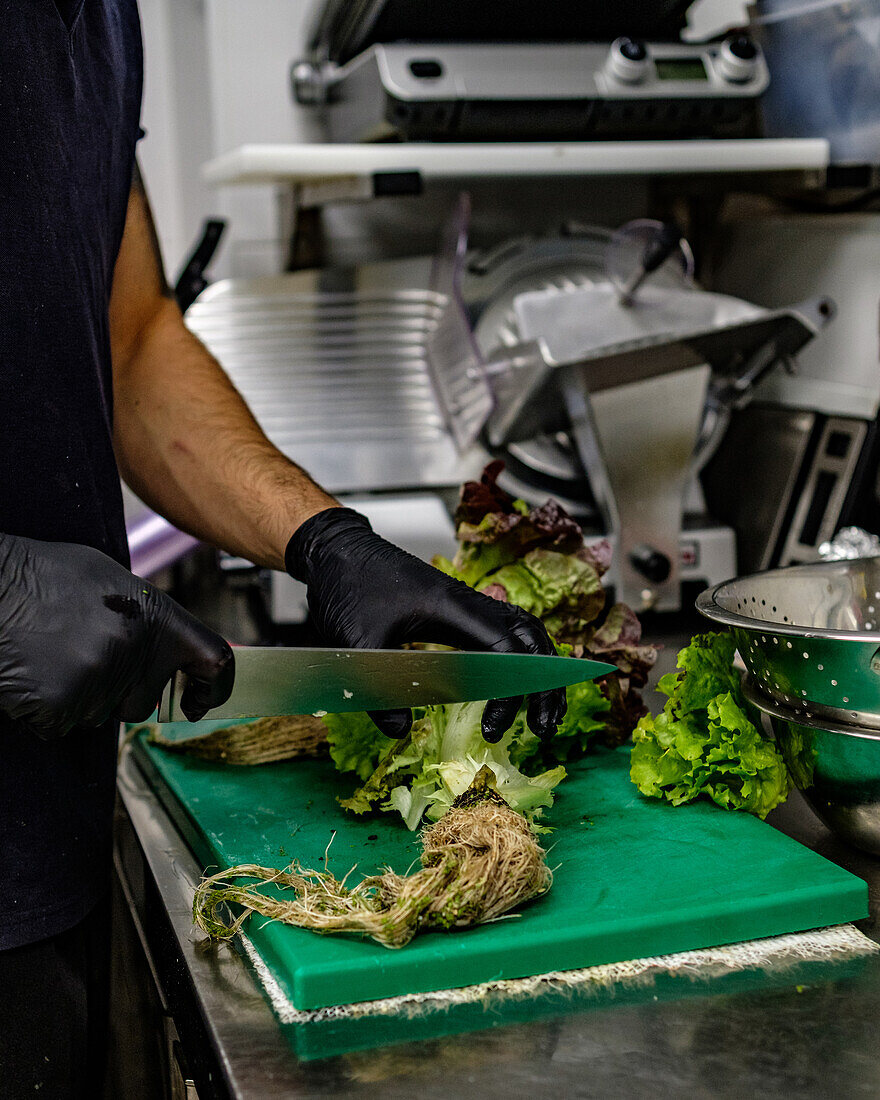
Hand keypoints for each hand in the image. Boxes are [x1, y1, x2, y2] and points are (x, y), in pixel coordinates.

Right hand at [0, 534, 233, 736]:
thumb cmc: (41, 576)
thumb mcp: (109, 581)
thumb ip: (145, 618)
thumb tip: (168, 648)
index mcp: (155, 616)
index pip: (212, 661)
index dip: (212, 689)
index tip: (200, 702)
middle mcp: (134, 649)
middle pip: (143, 701)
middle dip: (119, 692)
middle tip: (81, 655)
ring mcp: (97, 680)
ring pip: (99, 713)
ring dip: (77, 696)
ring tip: (50, 652)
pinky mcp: (60, 706)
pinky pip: (61, 725)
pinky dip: (45, 708)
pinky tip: (32, 671)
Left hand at [285, 508, 565, 741]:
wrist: (337, 551)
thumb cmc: (346, 585)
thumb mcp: (355, 642)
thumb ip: (378, 689)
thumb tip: (400, 732)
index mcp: (454, 607)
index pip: (508, 652)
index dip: (511, 695)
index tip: (493, 728)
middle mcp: (470, 603)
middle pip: (531, 640)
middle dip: (545, 686)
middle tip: (543, 729)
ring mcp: (466, 604)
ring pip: (524, 632)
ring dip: (540, 670)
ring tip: (540, 712)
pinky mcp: (457, 609)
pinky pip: (504, 630)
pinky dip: (521, 657)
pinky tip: (513, 683)